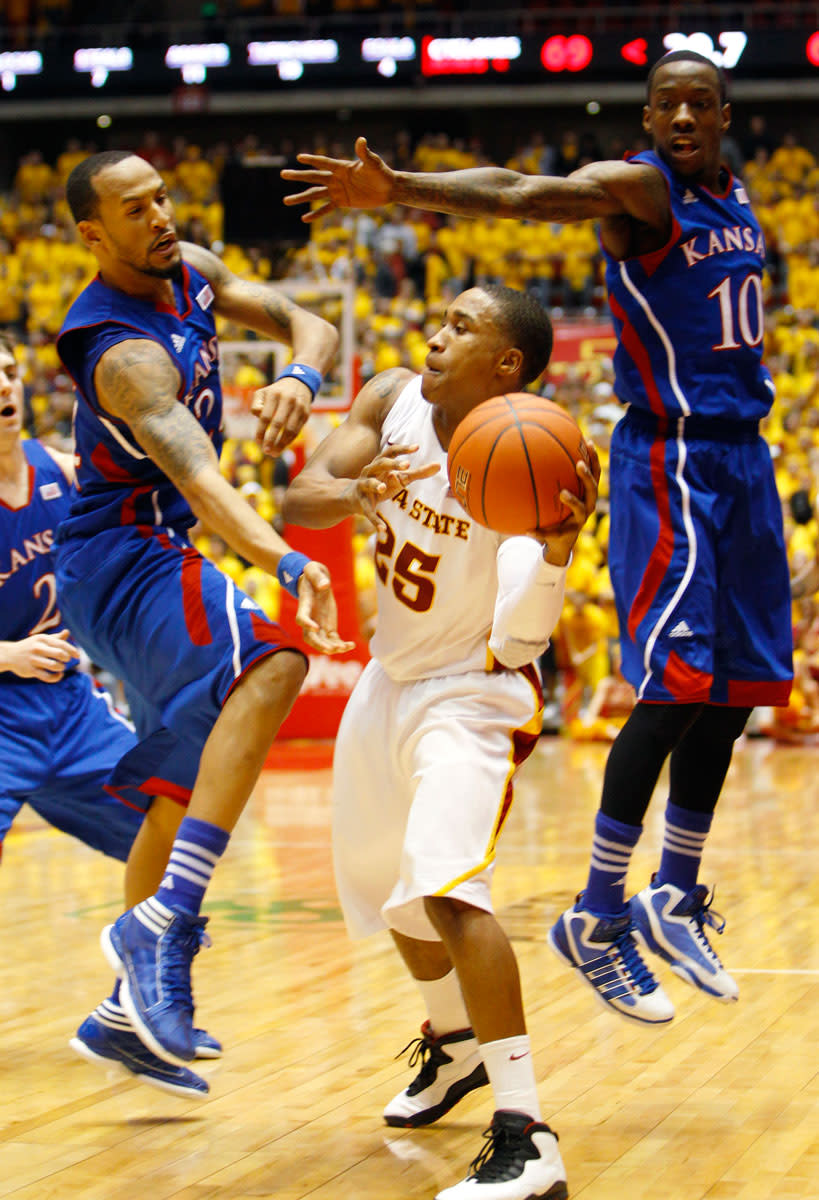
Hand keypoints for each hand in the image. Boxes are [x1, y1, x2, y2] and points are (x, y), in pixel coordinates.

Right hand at [5, 629, 74, 682]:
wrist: (10, 655)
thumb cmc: (31, 646)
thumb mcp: (41, 639)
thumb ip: (56, 638)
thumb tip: (67, 632)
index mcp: (42, 639)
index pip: (62, 644)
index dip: (72, 650)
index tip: (78, 655)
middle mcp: (38, 648)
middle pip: (60, 654)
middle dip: (67, 658)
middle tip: (66, 660)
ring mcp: (34, 660)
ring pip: (55, 666)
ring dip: (61, 668)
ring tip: (60, 667)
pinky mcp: (31, 670)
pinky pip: (48, 677)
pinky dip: (56, 677)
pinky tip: (58, 675)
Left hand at [251, 377, 312, 454]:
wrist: (299, 382)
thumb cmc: (276, 392)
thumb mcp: (263, 393)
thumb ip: (256, 404)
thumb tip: (258, 415)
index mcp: (274, 394)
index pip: (266, 416)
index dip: (261, 431)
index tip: (257, 442)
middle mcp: (288, 400)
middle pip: (279, 424)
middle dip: (272, 439)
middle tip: (266, 451)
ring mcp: (299, 407)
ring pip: (291, 429)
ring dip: (282, 444)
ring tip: (274, 453)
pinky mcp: (306, 413)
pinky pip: (298, 430)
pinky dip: (290, 440)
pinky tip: (282, 447)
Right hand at [281, 137, 395, 221]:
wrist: (388, 189)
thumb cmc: (382, 173)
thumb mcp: (373, 163)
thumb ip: (365, 153)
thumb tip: (361, 140)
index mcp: (341, 167)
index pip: (323, 163)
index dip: (311, 160)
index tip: (298, 158)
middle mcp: (336, 178)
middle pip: (314, 177)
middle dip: (298, 176)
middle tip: (283, 174)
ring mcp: (337, 190)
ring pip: (315, 194)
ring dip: (301, 197)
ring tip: (286, 200)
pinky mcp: (342, 202)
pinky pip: (326, 209)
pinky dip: (316, 214)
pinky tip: (304, 219)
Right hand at [295, 561, 355, 654]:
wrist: (314, 580)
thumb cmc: (312, 574)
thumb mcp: (313, 570)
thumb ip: (317, 577)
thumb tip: (324, 585)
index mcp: (304, 605)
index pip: (301, 618)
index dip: (307, 624)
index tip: (315, 627)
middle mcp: (309, 619)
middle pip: (310, 637)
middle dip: (319, 645)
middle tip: (331, 649)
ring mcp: (318, 625)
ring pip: (322, 642)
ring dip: (332, 648)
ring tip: (345, 648)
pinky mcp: (328, 627)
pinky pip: (333, 640)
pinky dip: (341, 645)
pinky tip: (351, 645)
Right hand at [345, 443, 438, 532]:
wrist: (351, 498)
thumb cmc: (381, 484)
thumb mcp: (399, 478)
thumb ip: (418, 472)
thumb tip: (439, 465)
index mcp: (380, 464)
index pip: (390, 451)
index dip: (403, 449)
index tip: (417, 447)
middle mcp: (370, 472)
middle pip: (380, 464)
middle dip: (392, 464)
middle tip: (407, 465)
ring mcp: (364, 487)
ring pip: (368, 484)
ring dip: (375, 485)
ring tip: (383, 488)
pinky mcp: (361, 504)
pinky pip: (368, 512)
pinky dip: (375, 521)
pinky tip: (382, 530)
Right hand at [527, 440, 600, 565]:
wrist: (568, 535)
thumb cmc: (555, 535)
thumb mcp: (547, 536)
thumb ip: (539, 534)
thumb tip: (525, 531)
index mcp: (579, 517)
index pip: (579, 509)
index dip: (573, 501)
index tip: (562, 493)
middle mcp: (589, 506)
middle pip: (592, 490)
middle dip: (586, 478)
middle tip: (578, 465)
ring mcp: (590, 495)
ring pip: (596, 477)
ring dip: (593, 461)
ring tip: (588, 444)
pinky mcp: (589, 488)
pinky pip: (593, 470)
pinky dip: (589, 456)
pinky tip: (584, 440)